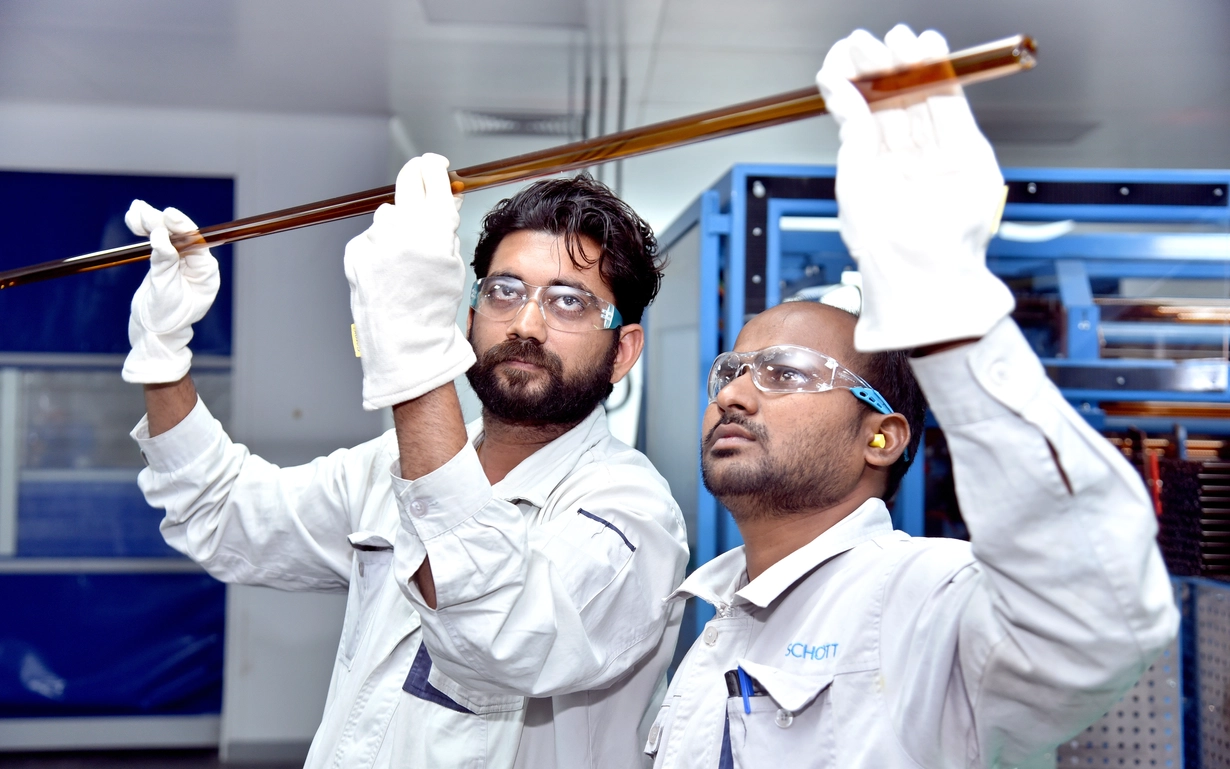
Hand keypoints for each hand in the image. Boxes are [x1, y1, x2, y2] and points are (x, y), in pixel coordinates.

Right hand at [121, 200, 219, 382]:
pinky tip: (133, 219)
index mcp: (205, 273)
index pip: (196, 243)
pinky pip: (157, 243)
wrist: (152, 334)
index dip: (181, 226)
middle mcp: (196, 266)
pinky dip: (145, 231)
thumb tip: (161, 235)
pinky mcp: (165, 263)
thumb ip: (164, 262)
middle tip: (141, 210)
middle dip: (160, 222)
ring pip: (167, 236)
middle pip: (180, 235)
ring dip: (150, 222)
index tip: (167, 215)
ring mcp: (181, 263)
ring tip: (134, 211)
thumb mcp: (164, 290)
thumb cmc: (165, 319)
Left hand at [344, 153, 475, 410]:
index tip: (435, 165)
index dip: (435, 167)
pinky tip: (388, 270)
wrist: (405, 340)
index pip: (433, 178)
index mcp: (433, 231)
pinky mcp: (356, 251)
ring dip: (398, 224)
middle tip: (420, 179)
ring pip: (388, 214)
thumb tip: (445, 196)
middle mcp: (403, 229)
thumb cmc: (432, 307)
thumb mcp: (451, 263)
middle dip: (415, 176)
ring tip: (405, 256)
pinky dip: (379, 246)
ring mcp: (376, 240)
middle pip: (406, 181)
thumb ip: (446, 225)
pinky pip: (371, 236)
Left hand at [815, 25, 1013, 351]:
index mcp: (877, 169)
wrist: (921, 275)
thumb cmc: (883, 245)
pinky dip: (944, 75)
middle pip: (895, 101)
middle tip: (868, 38)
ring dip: (912, 64)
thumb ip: (852, 130)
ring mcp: (939, 156)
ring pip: (924, 99)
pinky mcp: (970, 155)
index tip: (844, 54)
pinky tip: (928, 50)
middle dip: (883, 67)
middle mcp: (908, 161)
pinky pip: (954, 106)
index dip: (856, 82)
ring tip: (898, 37)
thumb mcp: (855, 179)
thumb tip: (837, 87)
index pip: (866, 115)